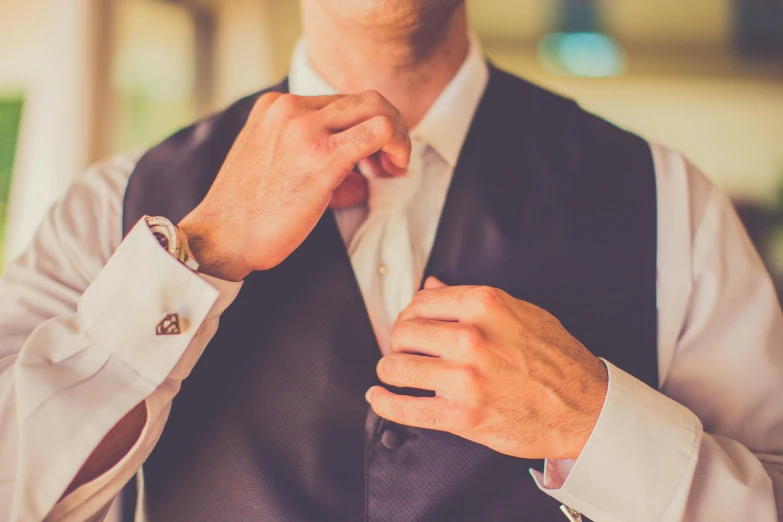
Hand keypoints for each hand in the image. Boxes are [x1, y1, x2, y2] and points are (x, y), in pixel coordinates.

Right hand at [179, 91, 410, 280]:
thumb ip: (313, 157)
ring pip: (377, 108)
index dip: (367, 125)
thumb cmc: (248, 212)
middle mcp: (290, 109)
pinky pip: (378, 132)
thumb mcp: (274, 165)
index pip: (341, 101)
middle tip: (393, 160)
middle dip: (390, 126)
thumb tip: (359, 177)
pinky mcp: (322, 156)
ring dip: (397, 136)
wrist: (221, 237)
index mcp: (275, 107)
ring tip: (393, 168)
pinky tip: (395, 169)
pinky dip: (397, 146)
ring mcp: (305, 129)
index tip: (375, 155)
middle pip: (364, 99)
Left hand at [366, 278, 608, 460]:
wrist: (584, 406)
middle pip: (403, 332)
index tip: (412, 324)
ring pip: (396, 367)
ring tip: (394, 371)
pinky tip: (378, 398)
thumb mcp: (520, 312)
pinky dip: (385, 403)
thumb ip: (470, 299)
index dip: (411, 314)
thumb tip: (431, 285)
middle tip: (405, 349)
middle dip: (399, 341)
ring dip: (389, 370)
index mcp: (483, 305)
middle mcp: (470, 338)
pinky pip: (406, 409)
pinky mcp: (461, 416)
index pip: (421, 301)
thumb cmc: (556, 358)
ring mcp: (463, 379)